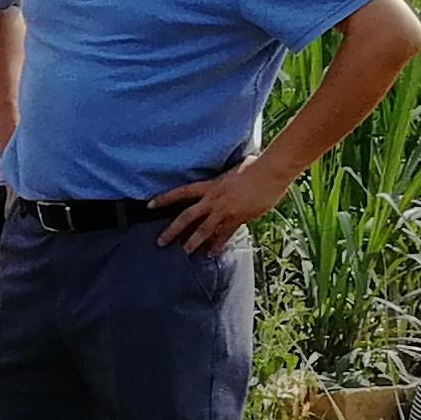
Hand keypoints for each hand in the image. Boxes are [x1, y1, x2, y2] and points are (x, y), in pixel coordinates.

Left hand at [150, 157, 283, 256]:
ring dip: (192, 243)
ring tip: (183, 253)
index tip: (149, 205)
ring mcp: (225, 211)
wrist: (271, 172)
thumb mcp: (232, 168)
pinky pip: (224, 236)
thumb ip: (223, 177)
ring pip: (203, 231)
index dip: (164, 199)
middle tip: (161, 242)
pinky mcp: (238, 219)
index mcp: (210, 185)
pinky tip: (210, 254)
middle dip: (172, 231)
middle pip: (187, 217)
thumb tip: (224, 177)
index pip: (181, 192)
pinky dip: (217, 246)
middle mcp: (213, 200)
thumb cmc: (255, 165)